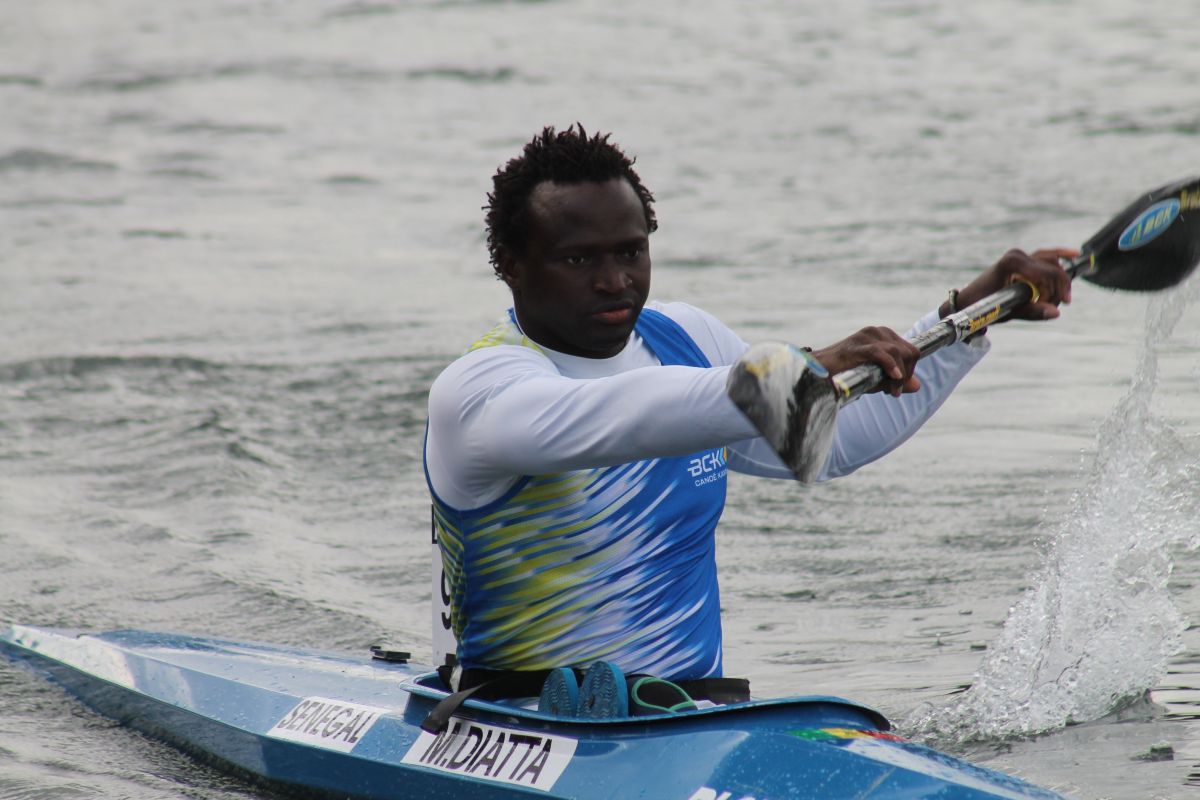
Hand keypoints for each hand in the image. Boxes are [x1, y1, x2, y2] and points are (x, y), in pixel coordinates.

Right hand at [813, 326, 920, 396]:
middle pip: (909, 351)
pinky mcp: (857, 345)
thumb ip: (896, 381)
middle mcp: (877, 332)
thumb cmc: (846, 373)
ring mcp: (867, 336)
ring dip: (899, 375)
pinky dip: (890, 366)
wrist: (819, 371)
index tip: (899, 385)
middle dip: (907, 373)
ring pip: (898, 352)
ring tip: (891, 391)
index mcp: (884, 336)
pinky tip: (894, 378)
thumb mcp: (876, 378)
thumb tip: (917, 386)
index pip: (912, 350)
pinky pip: (881, 353)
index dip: (911, 369)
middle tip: (894, 391)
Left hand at [955, 247, 1077, 321]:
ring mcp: (1019, 256)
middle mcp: (1017, 255)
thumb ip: (1032, 311)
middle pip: (1052, 267)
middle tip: (1055, 305)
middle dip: (1057, 288)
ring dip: (1057, 280)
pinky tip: (1074, 255)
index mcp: (1013, 262)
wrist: (968, 301)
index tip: (1062, 304)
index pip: (1048, 272)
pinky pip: (1044, 257)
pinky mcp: (1021, 261)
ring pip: (1051, 262)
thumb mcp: (1008, 310)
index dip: (1060, 288)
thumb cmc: (984, 306)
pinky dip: (1058, 257)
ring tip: (1053, 298)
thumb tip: (1055, 313)